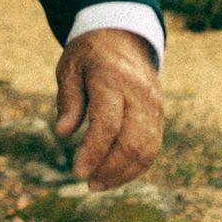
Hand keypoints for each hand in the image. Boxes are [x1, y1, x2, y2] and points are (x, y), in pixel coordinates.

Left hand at [54, 28, 162, 192]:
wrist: (124, 37)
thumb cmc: (90, 55)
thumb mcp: (70, 68)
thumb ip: (68, 100)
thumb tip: (62, 133)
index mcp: (113, 78)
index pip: (108, 123)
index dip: (93, 152)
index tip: (77, 172)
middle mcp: (139, 93)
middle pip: (132, 142)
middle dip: (110, 169)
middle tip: (87, 183)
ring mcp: (153, 105)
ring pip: (147, 150)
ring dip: (123, 173)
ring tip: (98, 184)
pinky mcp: (159, 115)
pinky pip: (152, 147)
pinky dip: (135, 167)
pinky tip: (114, 175)